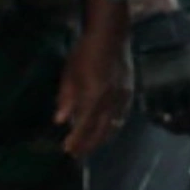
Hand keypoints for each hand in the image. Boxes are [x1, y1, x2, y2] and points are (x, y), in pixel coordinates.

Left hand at [55, 23, 130, 158]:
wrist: (110, 36)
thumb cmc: (85, 52)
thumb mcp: (70, 74)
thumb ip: (66, 98)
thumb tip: (60, 120)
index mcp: (95, 95)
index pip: (85, 124)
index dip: (77, 139)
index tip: (67, 149)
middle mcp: (111, 101)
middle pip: (101, 130)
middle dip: (89, 144)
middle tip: (77, 154)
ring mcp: (123, 97)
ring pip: (113, 125)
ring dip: (101, 139)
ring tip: (91, 146)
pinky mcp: (129, 93)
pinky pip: (121, 116)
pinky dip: (113, 127)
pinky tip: (107, 130)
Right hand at [130, 12, 189, 138]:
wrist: (157, 25)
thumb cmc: (189, 40)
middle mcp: (174, 88)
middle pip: (184, 119)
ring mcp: (156, 89)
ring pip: (167, 119)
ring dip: (176, 127)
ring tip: (184, 128)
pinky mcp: (143, 87)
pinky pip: (150, 113)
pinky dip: (159, 120)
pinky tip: (167, 119)